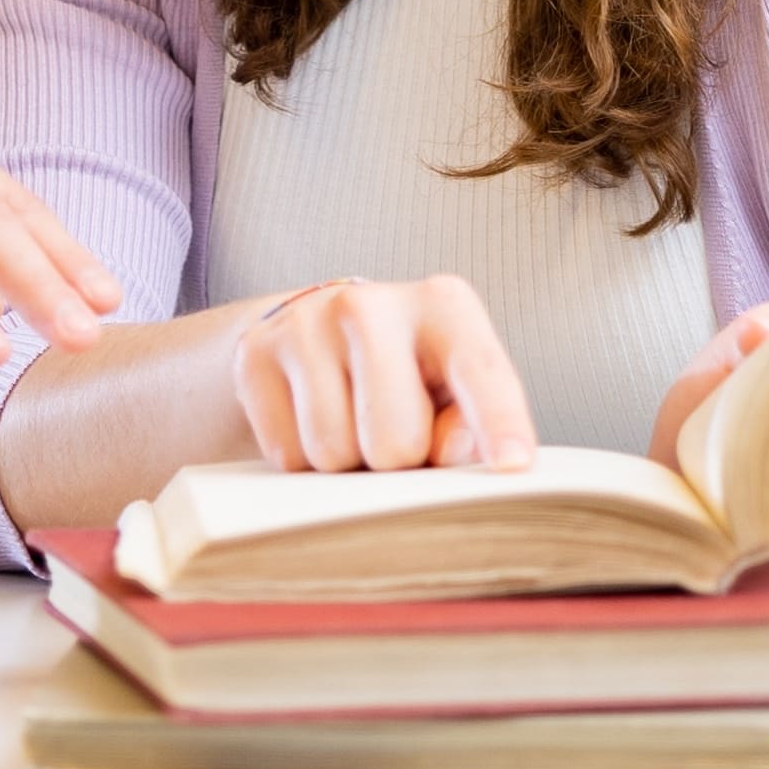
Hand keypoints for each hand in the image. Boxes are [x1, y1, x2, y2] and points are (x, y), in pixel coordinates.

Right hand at [232, 275, 531, 474]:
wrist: (318, 334)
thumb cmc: (410, 375)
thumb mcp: (453, 393)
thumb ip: (466, 424)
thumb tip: (449, 450)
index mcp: (445, 306)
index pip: (480, 370)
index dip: (499, 422)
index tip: (515, 466)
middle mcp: (371, 303)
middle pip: (395, 442)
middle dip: (397, 462)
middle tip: (394, 437)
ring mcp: (306, 322)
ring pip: (333, 454)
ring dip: (346, 464)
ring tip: (353, 424)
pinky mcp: (253, 351)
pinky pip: (286, 455)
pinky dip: (303, 459)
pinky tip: (313, 420)